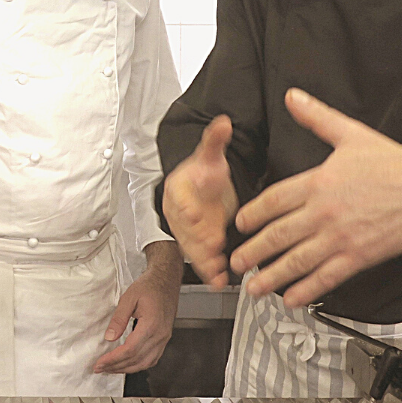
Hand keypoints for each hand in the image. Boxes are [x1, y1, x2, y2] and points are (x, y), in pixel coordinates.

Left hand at [93, 258, 179, 374]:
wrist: (166, 280)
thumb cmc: (149, 286)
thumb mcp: (129, 298)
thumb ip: (118, 319)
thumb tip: (109, 337)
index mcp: (151, 325)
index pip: (130, 350)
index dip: (113, 359)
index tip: (99, 363)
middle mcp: (160, 335)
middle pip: (137, 360)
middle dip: (116, 367)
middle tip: (100, 368)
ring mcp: (164, 338)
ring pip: (146, 363)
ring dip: (127, 369)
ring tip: (111, 369)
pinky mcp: (164, 338)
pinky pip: (152, 358)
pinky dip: (139, 365)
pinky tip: (127, 364)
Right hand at [162, 116, 237, 288]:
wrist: (201, 188)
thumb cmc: (203, 173)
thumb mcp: (211, 156)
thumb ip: (215, 140)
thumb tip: (223, 122)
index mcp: (178, 188)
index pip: (179, 198)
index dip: (188, 208)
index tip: (198, 215)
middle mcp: (179, 212)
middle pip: (185, 227)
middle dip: (199, 238)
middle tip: (214, 244)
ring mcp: (188, 230)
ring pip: (192, 246)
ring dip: (204, 259)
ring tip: (217, 269)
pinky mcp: (198, 245)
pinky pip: (201, 259)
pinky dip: (210, 271)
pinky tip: (220, 280)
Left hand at [230, 88, 401, 307]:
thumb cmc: (393, 164)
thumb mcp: (350, 134)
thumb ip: (316, 118)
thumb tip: (293, 97)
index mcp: (318, 182)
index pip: (273, 200)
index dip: (252, 214)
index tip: (240, 224)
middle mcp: (324, 211)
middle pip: (278, 234)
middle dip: (253, 251)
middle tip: (236, 262)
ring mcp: (341, 237)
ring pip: (298, 260)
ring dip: (272, 276)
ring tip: (255, 287)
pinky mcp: (359, 256)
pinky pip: (327, 277)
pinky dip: (306, 289)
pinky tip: (292, 298)